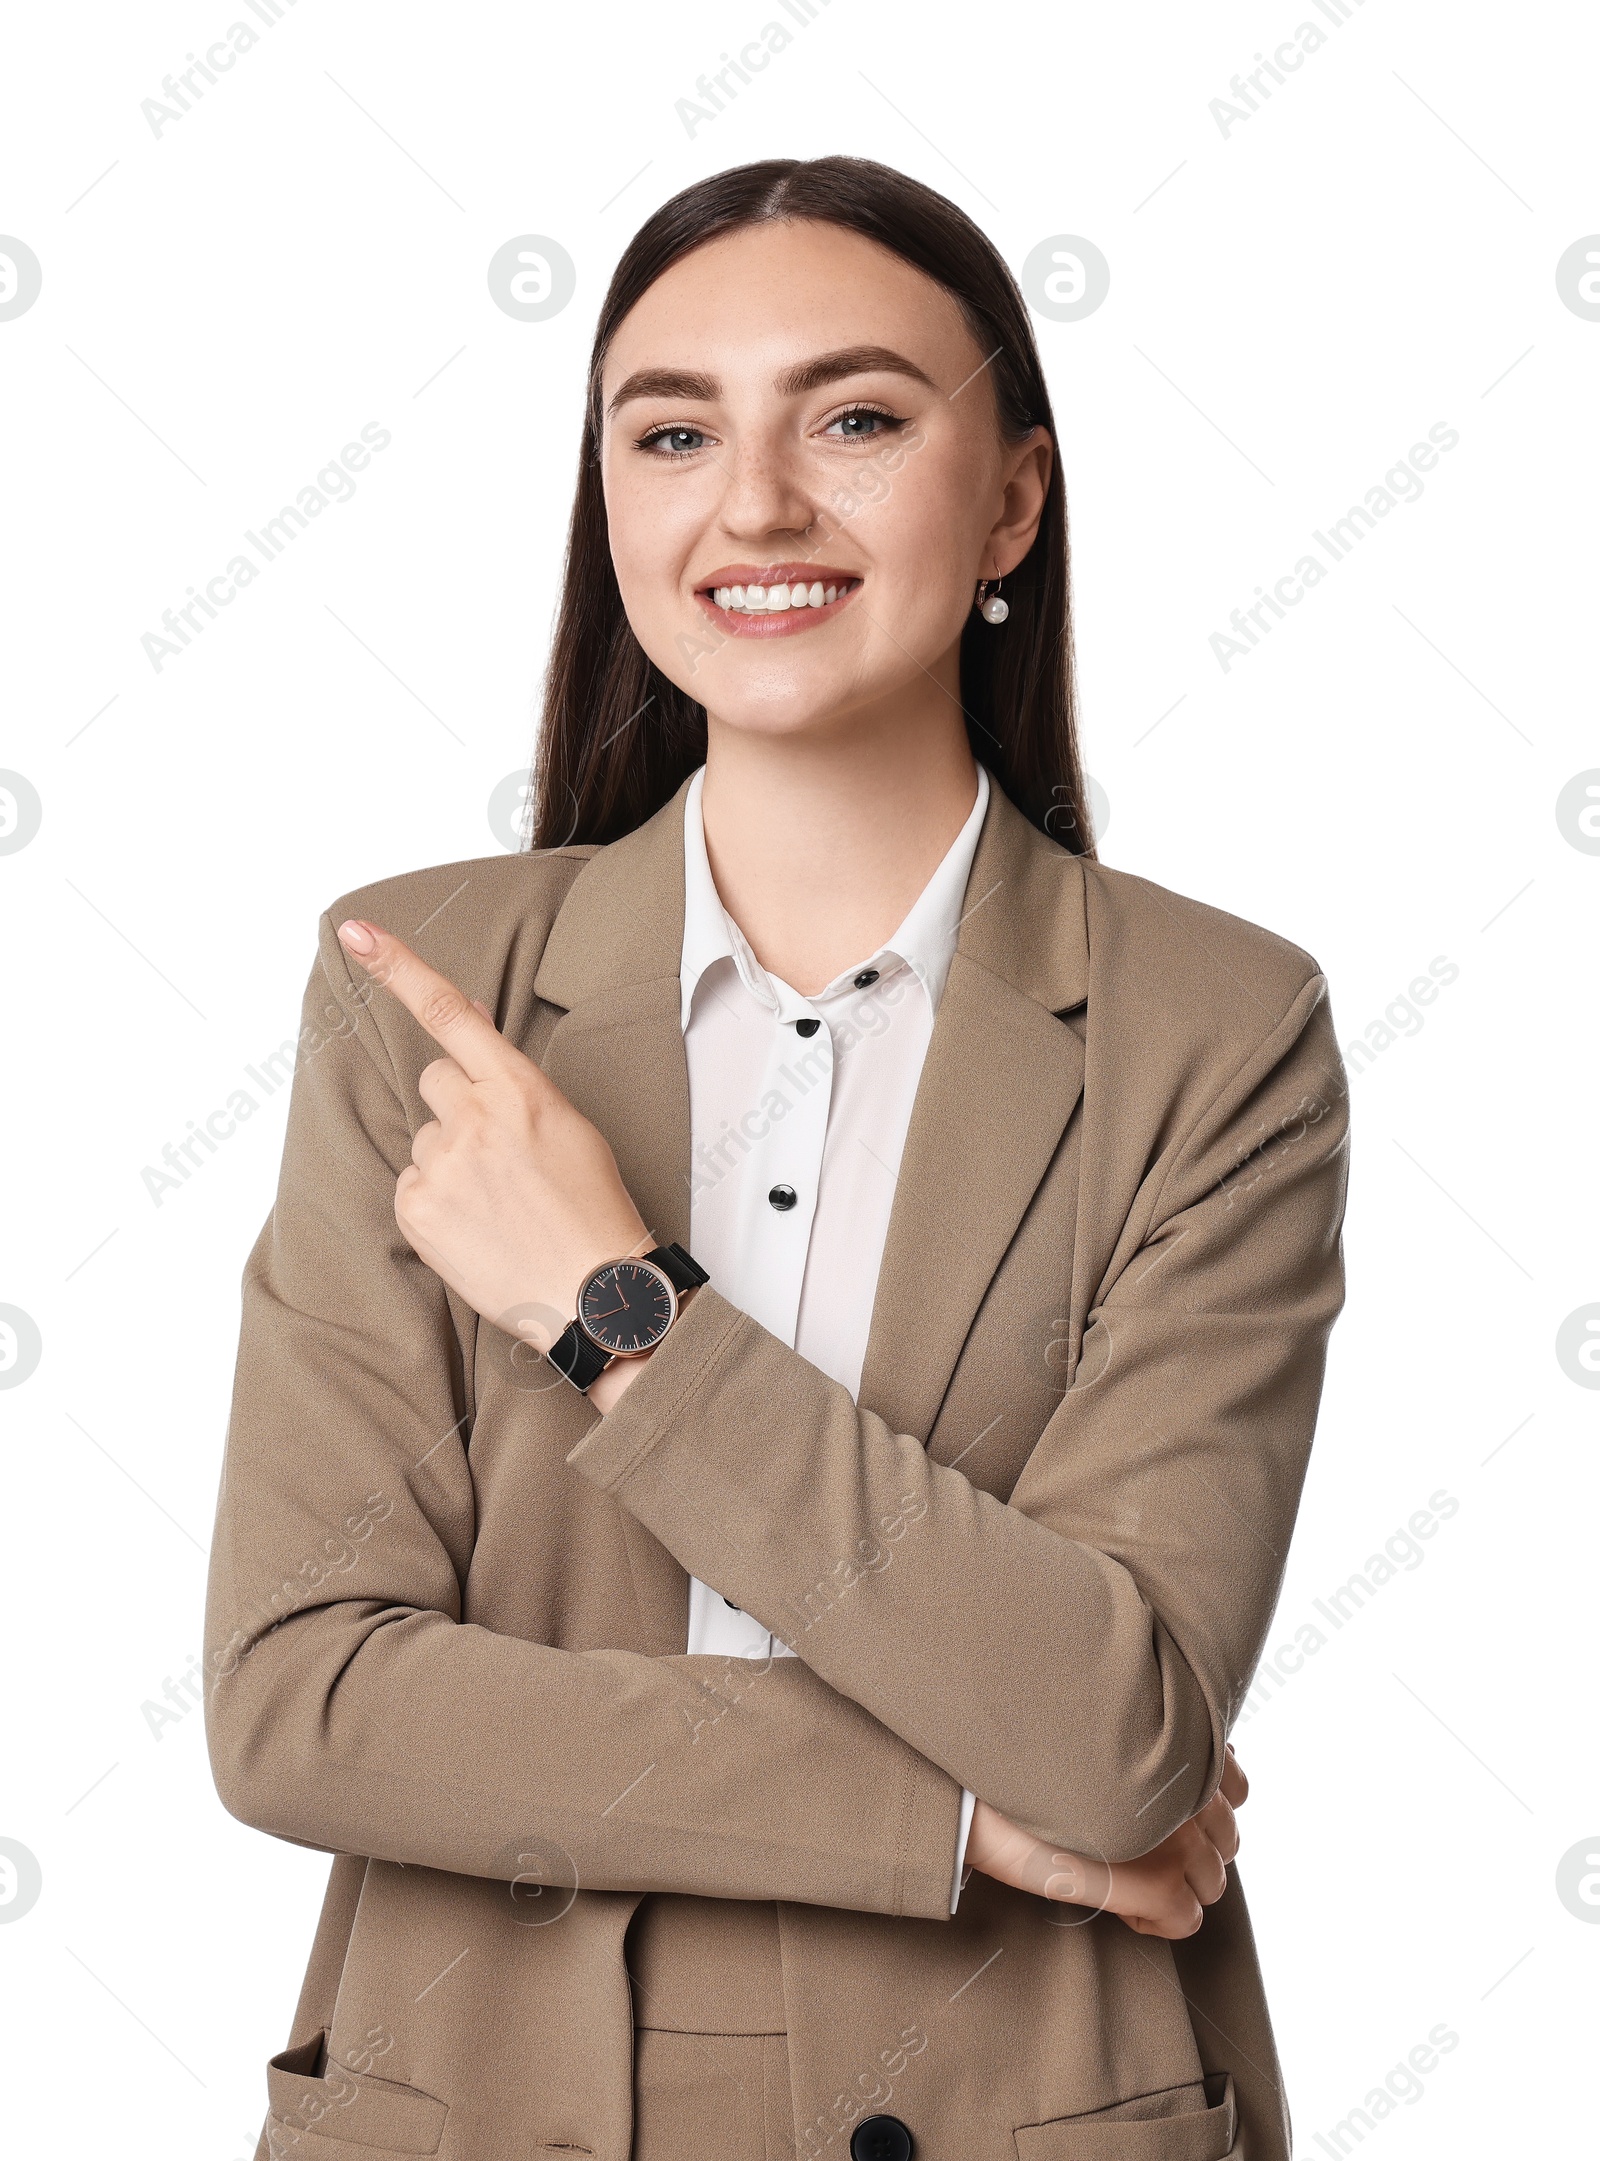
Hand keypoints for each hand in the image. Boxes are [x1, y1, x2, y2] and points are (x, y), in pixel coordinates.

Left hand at [334, 918, 651, 1352]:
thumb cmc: (592, 1208)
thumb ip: (512, 1074)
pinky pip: (413, 1184)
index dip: (398, 966)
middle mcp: (476, 1119)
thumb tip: (468, 1018)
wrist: (592, 1293)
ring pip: (428, 1137)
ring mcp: (443, 1165)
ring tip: (499, 1203)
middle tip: (501, 1154)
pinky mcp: (418, 1209)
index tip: (356, 931)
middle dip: (459, 1105)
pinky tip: (477, 1226)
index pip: (449, 1012)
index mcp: (521, 1090)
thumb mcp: (569, 1124)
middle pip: (436, 1080)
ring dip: (452, 1160)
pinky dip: (438, 1201)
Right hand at [964, 1745, 1247, 1939]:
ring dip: (1174, 1885)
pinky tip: (1118, 1903)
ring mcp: (1178, 1838)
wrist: (976, 1796)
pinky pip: (1185, 1920)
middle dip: (1190, 1851)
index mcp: (1178, 1748)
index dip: (1200, 1810)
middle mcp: (1189, 1790)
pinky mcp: (1156, 1884)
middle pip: (1227, 1841)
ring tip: (1123, 1872)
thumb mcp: (1098, 1742)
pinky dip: (1157, 1921)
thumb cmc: (1023, 1766)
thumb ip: (1148, 1751)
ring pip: (1211, 1884)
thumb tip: (1185, 1771)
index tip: (1159, 1817)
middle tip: (1135, 1848)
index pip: (1236, 1788)